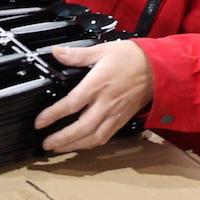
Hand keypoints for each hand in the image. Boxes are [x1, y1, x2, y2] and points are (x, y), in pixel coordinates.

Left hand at [36, 40, 151, 153]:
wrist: (160, 68)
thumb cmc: (131, 57)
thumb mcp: (103, 50)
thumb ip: (78, 55)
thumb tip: (56, 52)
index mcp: (99, 84)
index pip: (72, 104)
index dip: (53, 115)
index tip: (39, 122)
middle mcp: (106, 103)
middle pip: (82, 127)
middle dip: (62, 139)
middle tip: (46, 143)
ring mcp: (115, 114)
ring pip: (93, 137)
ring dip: (74, 146)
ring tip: (58, 148)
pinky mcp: (122, 120)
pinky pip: (105, 137)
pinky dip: (90, 144)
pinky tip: (79, 145)